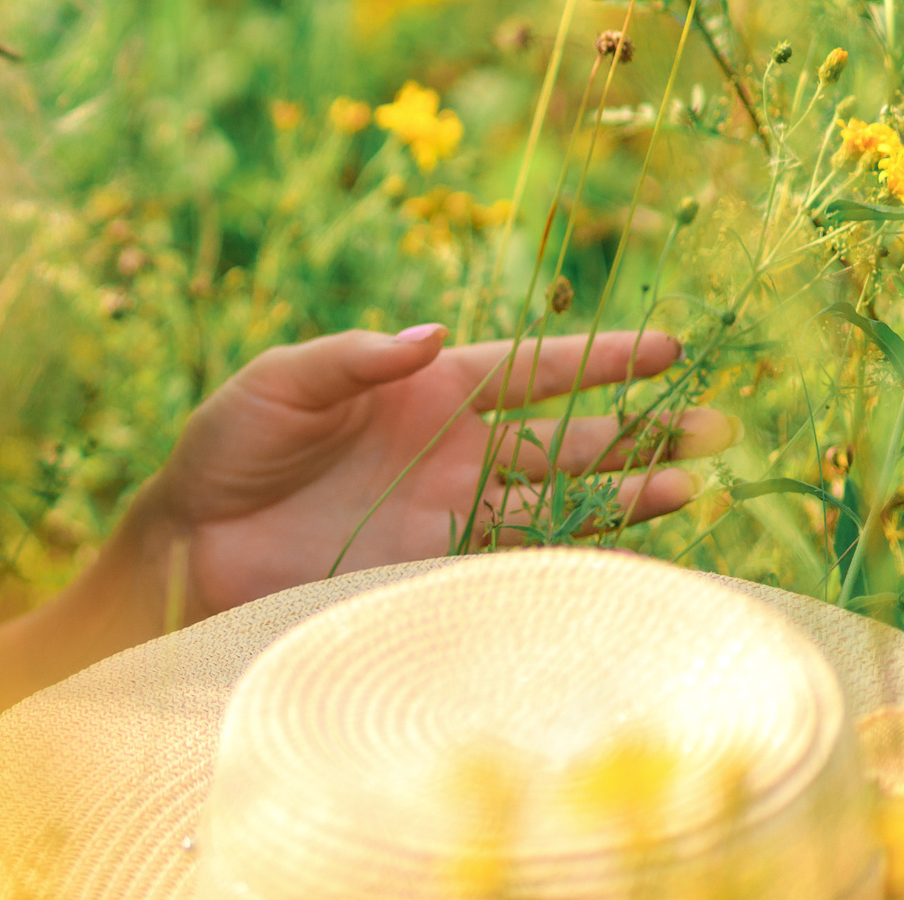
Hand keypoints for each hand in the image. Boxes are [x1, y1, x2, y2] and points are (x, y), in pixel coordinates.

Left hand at [139, 325, 728, 616]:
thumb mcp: (280, 383)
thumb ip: (353, 359)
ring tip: (691, 487)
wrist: (192, 541)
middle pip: (562, 437)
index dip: (597, 358)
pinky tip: (625, 554)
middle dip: (635, 430)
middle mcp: (449, 449)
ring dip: (622, 494)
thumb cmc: (227, 445)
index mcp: (420, 389)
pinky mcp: (432, 567)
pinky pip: (515, 560)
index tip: (666, 346)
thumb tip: (430, 335)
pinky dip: (569, 557)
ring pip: (557, 500)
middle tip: (711, 425)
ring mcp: (448, 510)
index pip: (529, 369)